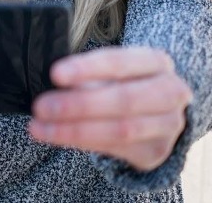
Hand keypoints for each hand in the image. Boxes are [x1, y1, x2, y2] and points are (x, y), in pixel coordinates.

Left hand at [29, 46, 191, 170]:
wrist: (158, 111)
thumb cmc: (124, 81)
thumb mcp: (111, 69)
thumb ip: (87, 73)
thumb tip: (50, 80)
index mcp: (156, 61)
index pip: (119, 62)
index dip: (86, 68)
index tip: (55, 74)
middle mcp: (171, 92)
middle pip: (124, 100)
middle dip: (79, 104)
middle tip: (41, 106)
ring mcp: (169, 124)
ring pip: (120, 129)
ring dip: (75, 130)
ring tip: (40, 127)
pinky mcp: (157, 151)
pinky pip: (116, 148)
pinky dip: (81, 142)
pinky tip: (54, 136)